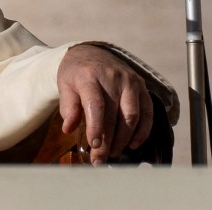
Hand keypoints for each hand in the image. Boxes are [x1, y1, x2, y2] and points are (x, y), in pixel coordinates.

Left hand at [56, 44, 153, 165]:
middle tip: (99, 159)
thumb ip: (67, 106)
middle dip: (107, 141)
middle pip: (113, 115)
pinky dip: (142, 131)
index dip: (95, 127)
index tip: (94, 145)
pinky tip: (133, 144)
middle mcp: (112, 77)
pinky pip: (147, 112)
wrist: (90, 51)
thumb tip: (68, 129)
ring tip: (113, 154)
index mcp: (89, 76)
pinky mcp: (141, 86)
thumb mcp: (64, 85)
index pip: (95, 104)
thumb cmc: (75, 73)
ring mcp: (129, 81)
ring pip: (131, 116)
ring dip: (124, 139)